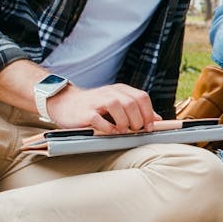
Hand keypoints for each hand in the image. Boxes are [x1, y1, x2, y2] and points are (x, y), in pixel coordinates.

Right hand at [46, 83, 162, 133]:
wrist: (65, 103)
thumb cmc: (94, 106)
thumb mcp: (117, 103)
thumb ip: (136, 109)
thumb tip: (157, 119)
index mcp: (120, 90)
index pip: (141, 97)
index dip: (148, 113)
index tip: (150, 127)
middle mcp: (110, 93)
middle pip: (132, 103)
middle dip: (138, 120)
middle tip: (135, 130)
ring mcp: (97, 102)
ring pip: (119, 108)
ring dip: (125, 123)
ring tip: (122, 131)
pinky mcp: (85, 113)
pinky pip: (100, 120)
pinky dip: (108, 128)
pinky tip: (110, 132)